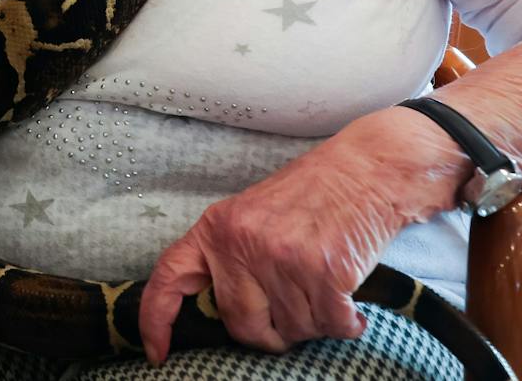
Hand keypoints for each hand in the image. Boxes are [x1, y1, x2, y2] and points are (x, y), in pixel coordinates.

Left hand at [138, 108, 464, 362]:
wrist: (365, 169)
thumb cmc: (312, 194)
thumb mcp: (252, 215)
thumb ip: (232, 257)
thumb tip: (226, 314)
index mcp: (217, 227)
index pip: (170, 277)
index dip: (156, 318)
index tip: (157, 352)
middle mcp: (242, 244)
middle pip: (242, 325)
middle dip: (269, 333)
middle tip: (293, 313)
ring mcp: (282, 259)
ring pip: (292, 330)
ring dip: (314, 322)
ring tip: (325, 287)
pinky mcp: (324, 273)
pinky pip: (330, 327)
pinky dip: (345, 324)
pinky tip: (349, 305)